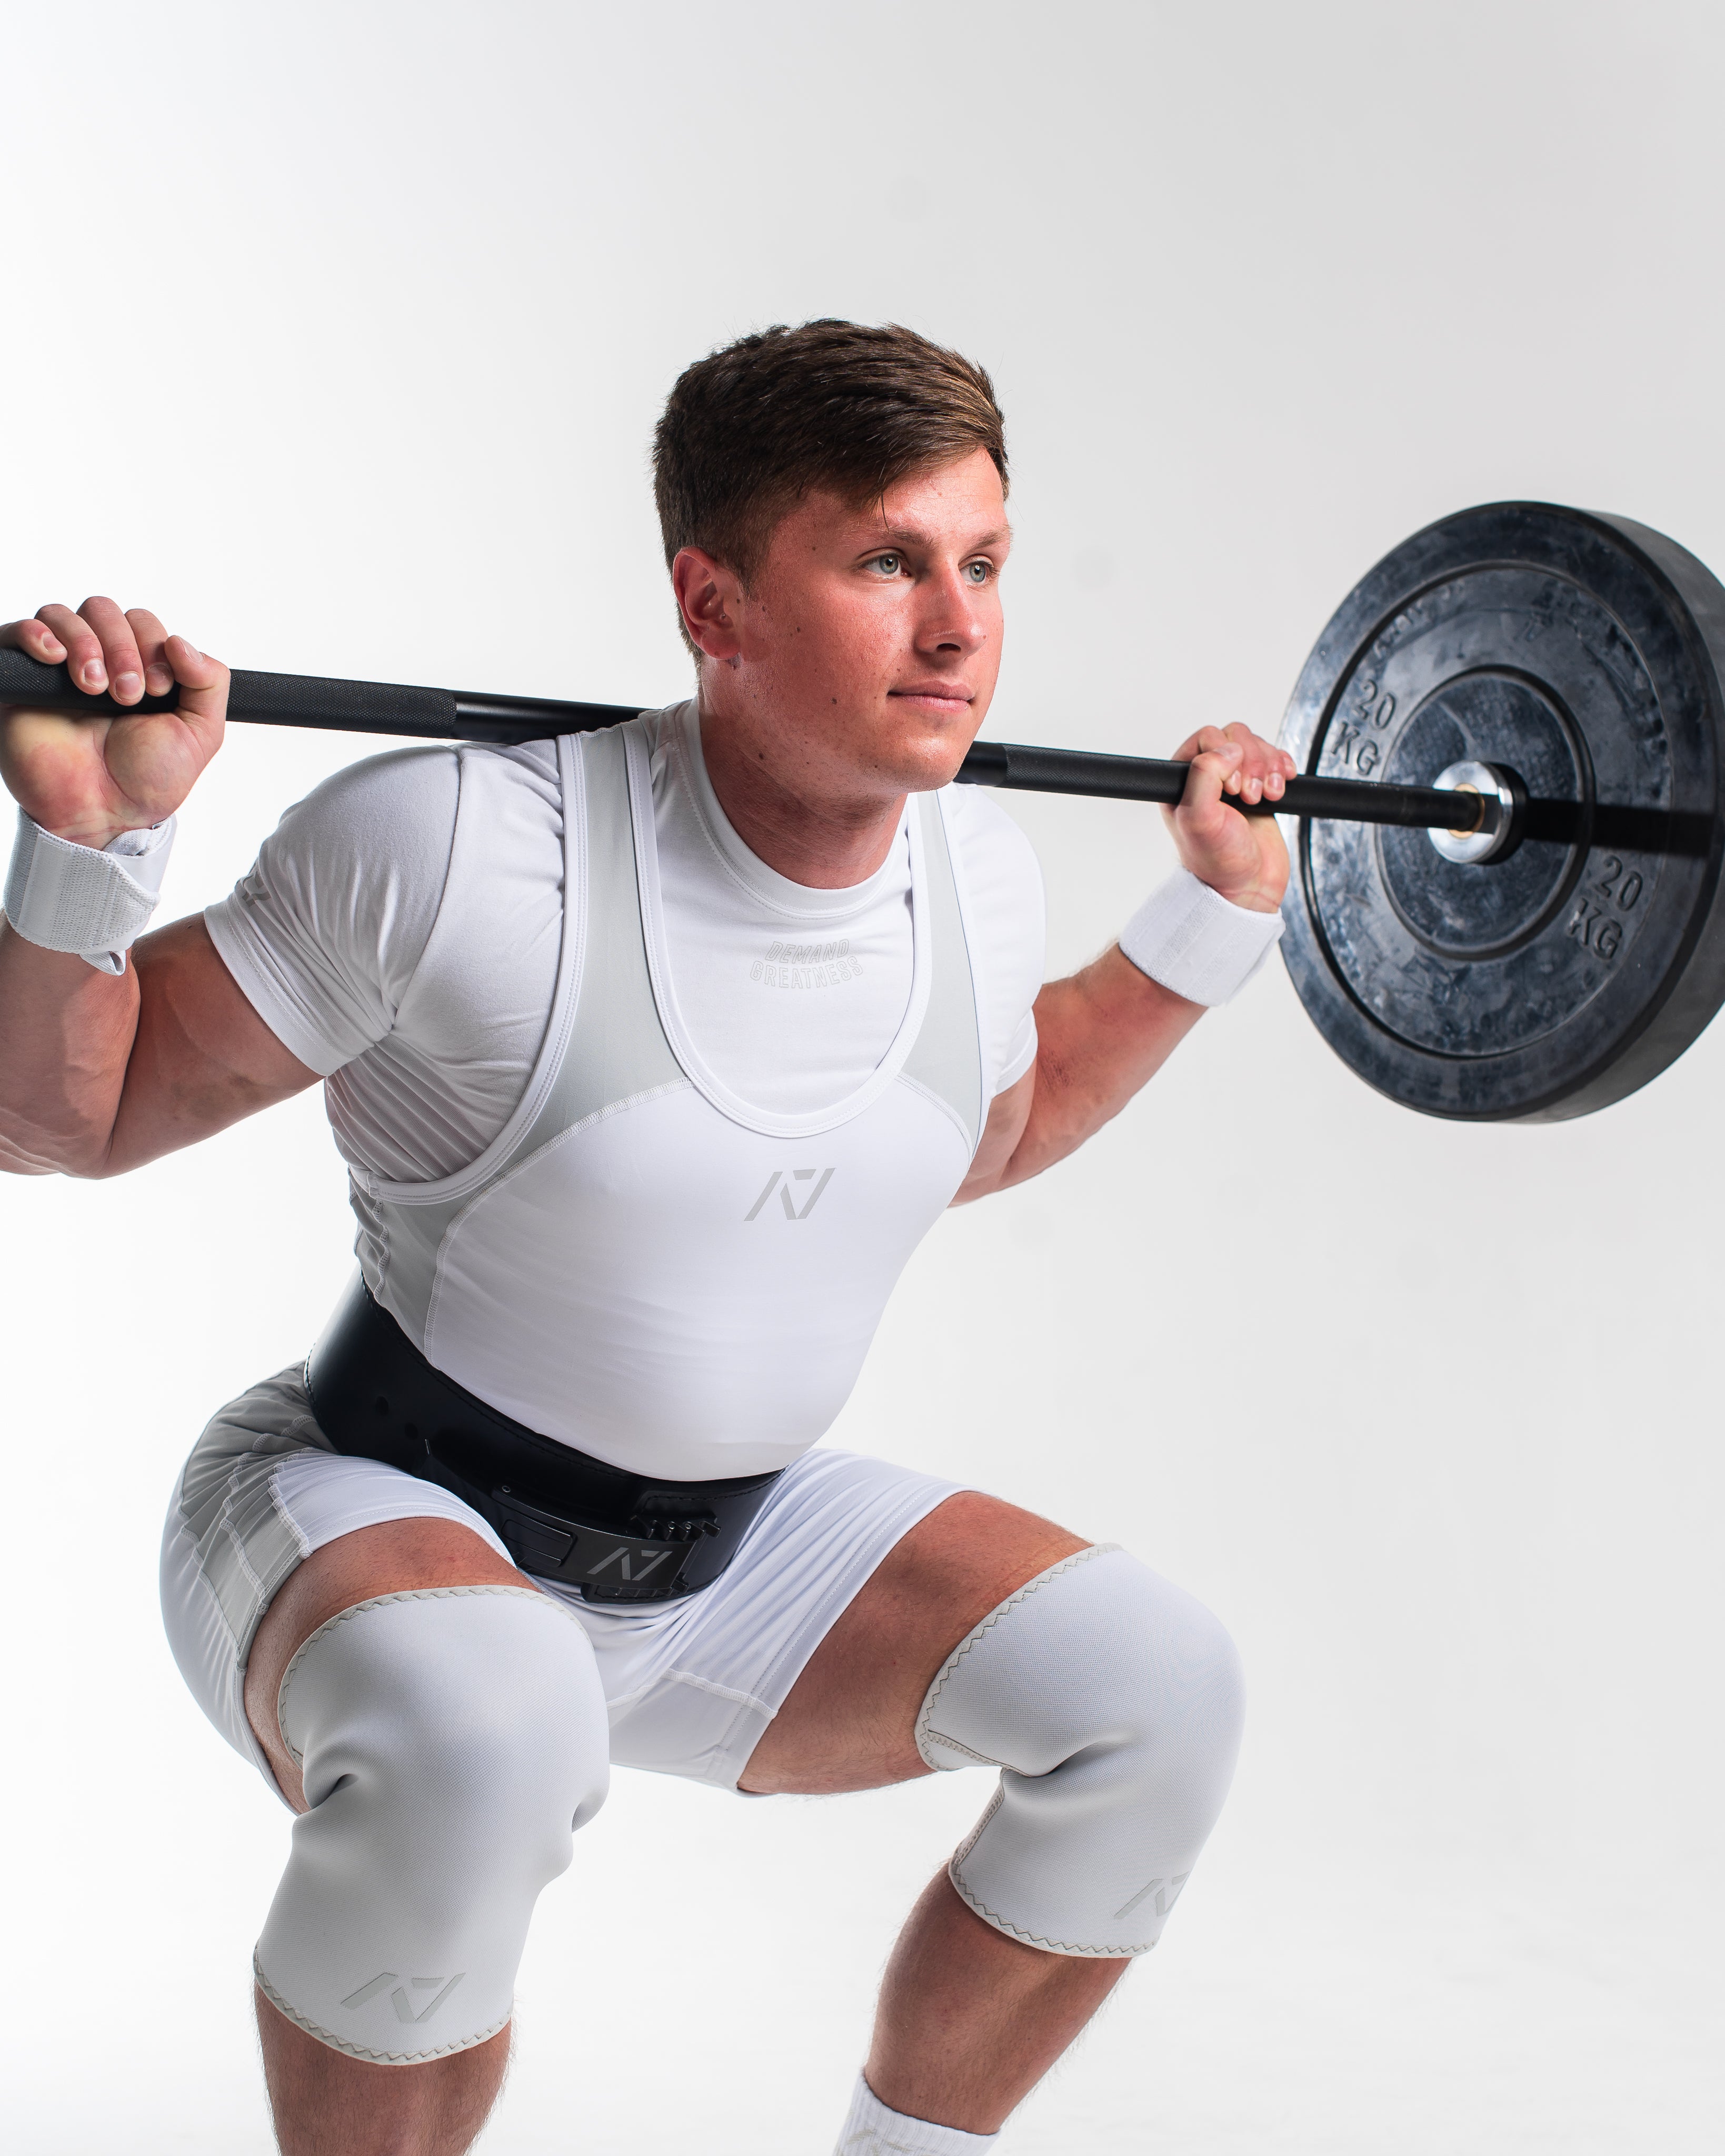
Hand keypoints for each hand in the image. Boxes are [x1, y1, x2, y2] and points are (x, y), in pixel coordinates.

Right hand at [0, 598, 227, 847]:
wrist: (103, 814)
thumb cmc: (146, 779)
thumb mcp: (200, 732)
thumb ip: (209, 682)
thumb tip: (181, 642)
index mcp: (137, 667)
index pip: (141, 622)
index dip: (152, 644)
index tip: (158, 690)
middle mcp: (97, 662)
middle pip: (103, 610)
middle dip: (122, 646)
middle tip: (128, 694)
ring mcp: (56, 671)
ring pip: (62, 615)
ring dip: (86, 643)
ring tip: (94, 687)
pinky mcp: (22, 683)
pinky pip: (15, 634)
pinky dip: (36, 634)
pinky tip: (54, 657)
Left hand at [1161, 722, 1294, 913]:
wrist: (1248, 887)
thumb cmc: (1218, 861)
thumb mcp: (1199, 818)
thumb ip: (1204, 774)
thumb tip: (1229, 748)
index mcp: (1183, 780)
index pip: (1207, 737)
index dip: (1225, 755)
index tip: (1232, 789)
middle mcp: (1207, 776)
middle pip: (1235, 737)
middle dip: (1252, 763)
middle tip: (1251, 797)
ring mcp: (1235, 781)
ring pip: (1256, 745)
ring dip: (1269, 766)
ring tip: (1268, 796)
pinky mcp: (1260, 787)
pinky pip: (1274, 759)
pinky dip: (1282, 767)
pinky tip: (1283, 785)